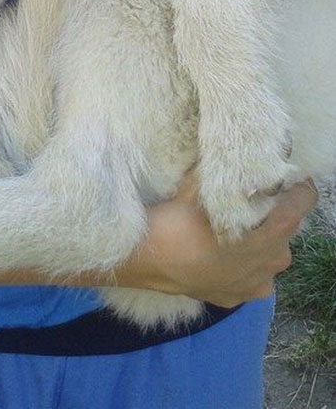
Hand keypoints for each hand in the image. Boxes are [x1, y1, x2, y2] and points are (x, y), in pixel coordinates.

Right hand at [127, 175, 316, 306]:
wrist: (150, 259)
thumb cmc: (180, 218)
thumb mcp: (202, 183)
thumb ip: (227, 173)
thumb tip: (238, 155)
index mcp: (273, 231)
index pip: (304, 202)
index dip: (297, 187)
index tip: (284, 177)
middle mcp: (274, 260)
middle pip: (285, 229)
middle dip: (272, 215)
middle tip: (248, 204)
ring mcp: (259, 283)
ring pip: (268, 255)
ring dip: (258, 242)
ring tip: (232, 232)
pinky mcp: (240, 297)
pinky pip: (250, 275)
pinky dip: (242, 264)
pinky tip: (220, 256)